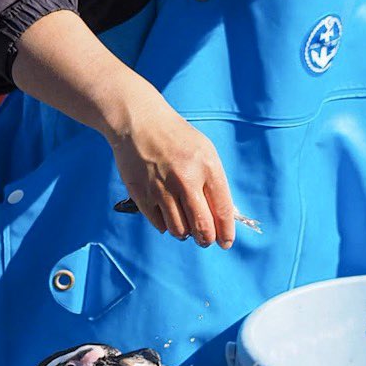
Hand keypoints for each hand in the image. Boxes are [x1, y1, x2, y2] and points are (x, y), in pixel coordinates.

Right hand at [108, 87, 237, 248]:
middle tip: (205, 240)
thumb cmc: (177, 139)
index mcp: (206, 167)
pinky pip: (159, 224)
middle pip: (202, 227)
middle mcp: (185, 179)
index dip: (225, 232)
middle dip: (206, 239)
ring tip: (185, 226)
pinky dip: (166, 225)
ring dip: (185, 233)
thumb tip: (222, 217)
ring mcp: (162, 189)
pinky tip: (167, 214)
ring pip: (180, 230)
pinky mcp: (142, 195)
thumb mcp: (204, 152)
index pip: (222, 210)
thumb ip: (214, 183)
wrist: (140, 122)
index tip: (225, 242)